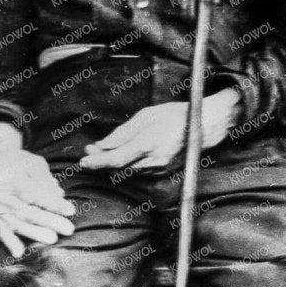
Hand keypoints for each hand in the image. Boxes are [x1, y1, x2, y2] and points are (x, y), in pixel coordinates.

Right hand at [0, 125, 75, 258]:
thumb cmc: (19, 163)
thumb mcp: (34, 163)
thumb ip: (46, 180)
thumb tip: (59, 196)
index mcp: (12, 176)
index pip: (36, 193)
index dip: (53, 203)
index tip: (70, 211)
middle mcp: (0, 192)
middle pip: (27, 209)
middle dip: (49, 221)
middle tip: (68, 229)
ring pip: (16, 222)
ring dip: (35, 233)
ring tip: (52, 239)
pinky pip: (0, 230)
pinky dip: (9, 242)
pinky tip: (19, 253)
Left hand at [80, 89, 241, 172]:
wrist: (203, 128)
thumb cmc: (174, 115)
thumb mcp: (146, 116)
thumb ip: (123, 133)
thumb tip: (103, 145)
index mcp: (149, 143)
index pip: (116, 159)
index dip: (97, 162)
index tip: (83, 160)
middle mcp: (153, 161)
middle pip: (118, 168)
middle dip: (100, 161)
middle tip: (88, 150)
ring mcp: (158, 168)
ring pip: (126, 170)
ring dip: (110, 162)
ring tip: (99, 150)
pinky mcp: (161, 171)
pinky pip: (136, 170)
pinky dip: (124, 164)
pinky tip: (118, 153)